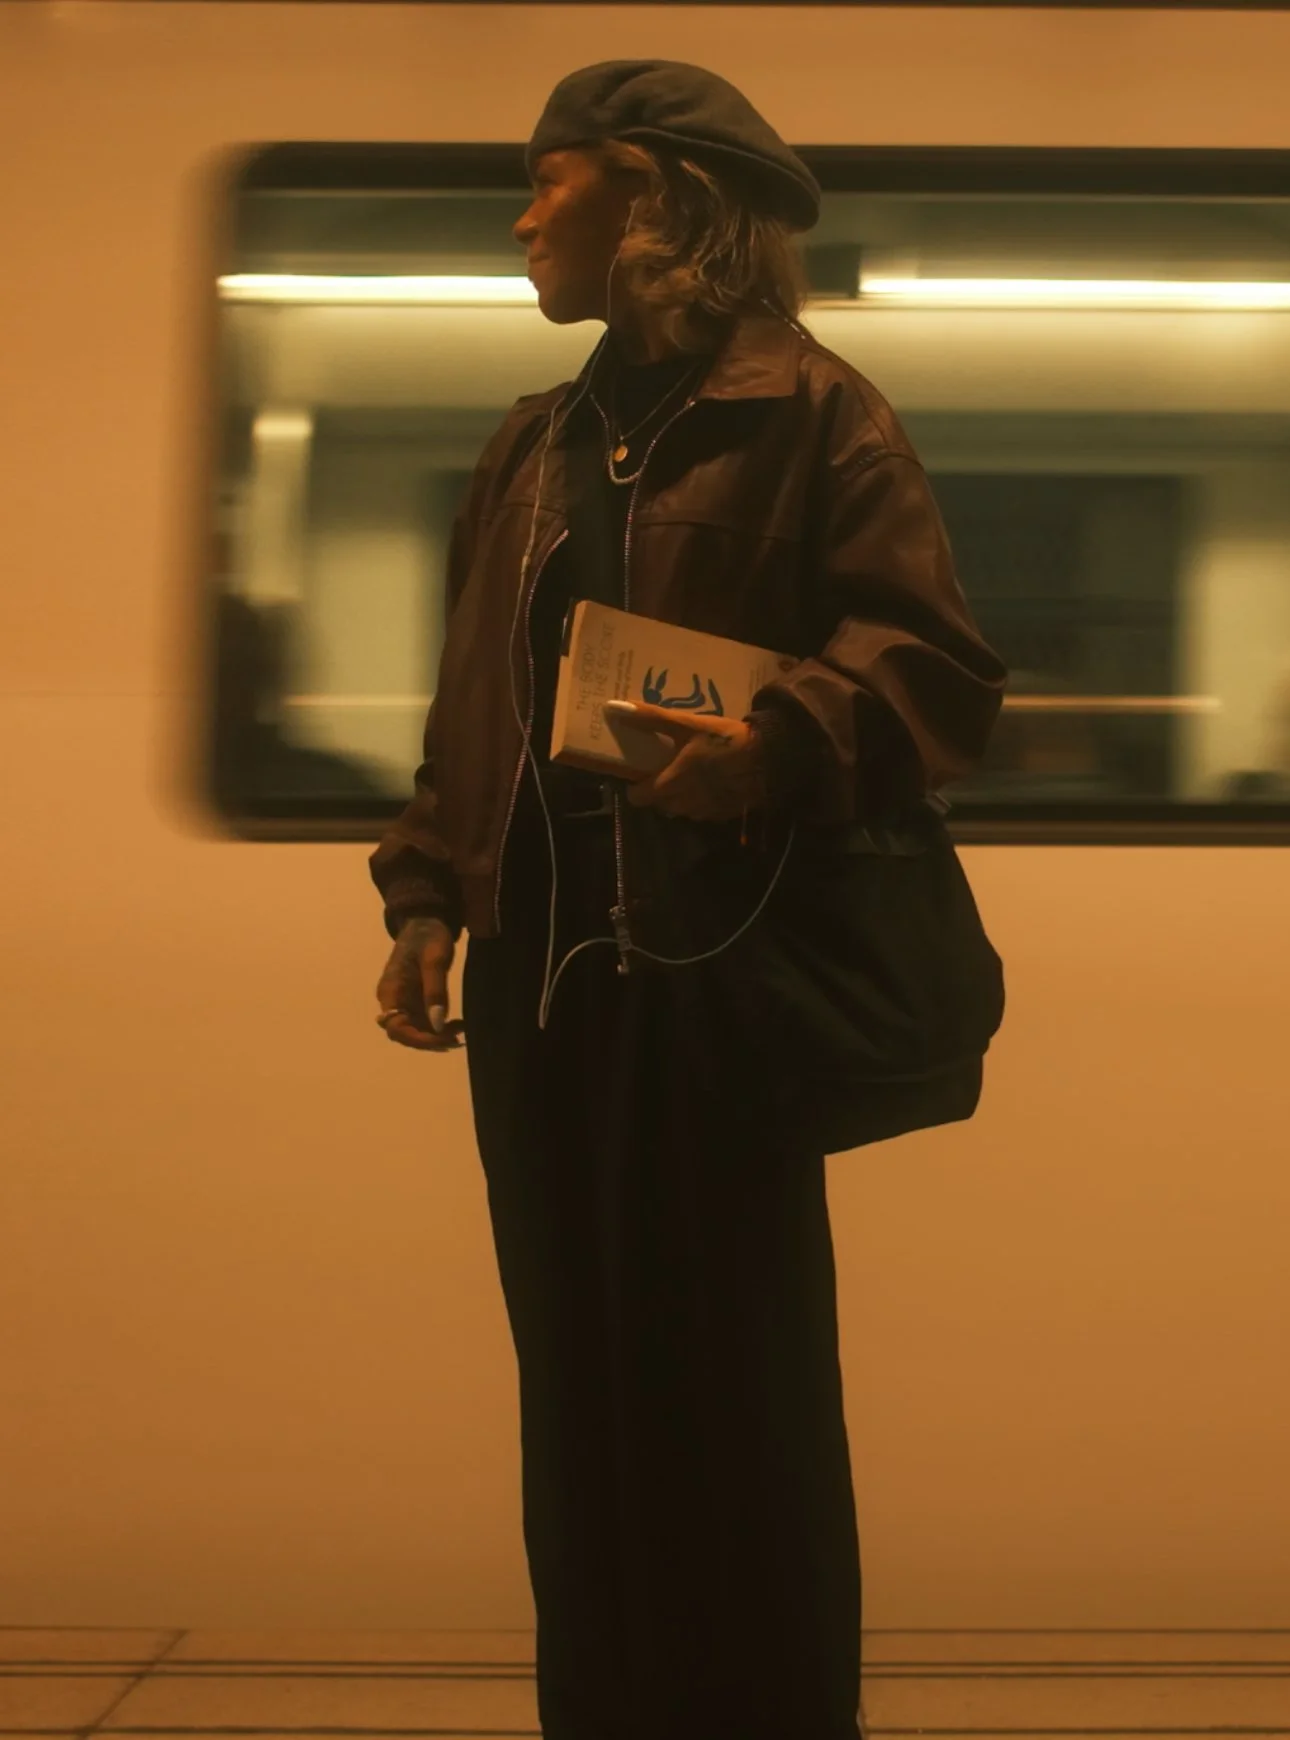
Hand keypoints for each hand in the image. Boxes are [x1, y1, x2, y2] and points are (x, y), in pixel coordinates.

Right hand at [375, 916, 463, 1051]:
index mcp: (390, 991)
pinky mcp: (414, 1000)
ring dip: (436, 1036)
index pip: (396, 1027)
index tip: (442, 1040)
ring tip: (460, 1033)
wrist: (426, 922)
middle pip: (404, 1033)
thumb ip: (435, 991)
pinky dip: (439, 1027)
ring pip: (415, 1029)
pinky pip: (423, 1021)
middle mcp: (393, 1000)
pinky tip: (457, 1026)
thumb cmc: (429, 937)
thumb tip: (437, 1024)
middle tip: (456, 1039)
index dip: (417, 1039)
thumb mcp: (435, 961)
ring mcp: (403, 1001)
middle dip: (429, 1040)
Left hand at [608, 701, 764, 821]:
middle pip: (660, 804)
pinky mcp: (724, 814)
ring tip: (690, 775)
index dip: (635, 787)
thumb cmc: (724, 740)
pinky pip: (703, 812)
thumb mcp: (687, 724)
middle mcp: (684, 805)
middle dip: (659, 790)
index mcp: (670, 783)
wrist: (770, 757)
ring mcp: (705, 812)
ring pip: (681, 810)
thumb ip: (651, 718)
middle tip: (667, 768)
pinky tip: (712, 783)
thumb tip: (615, 707)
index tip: (640, 772)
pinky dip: (701, 801)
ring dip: (680, 797)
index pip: (638, 798)